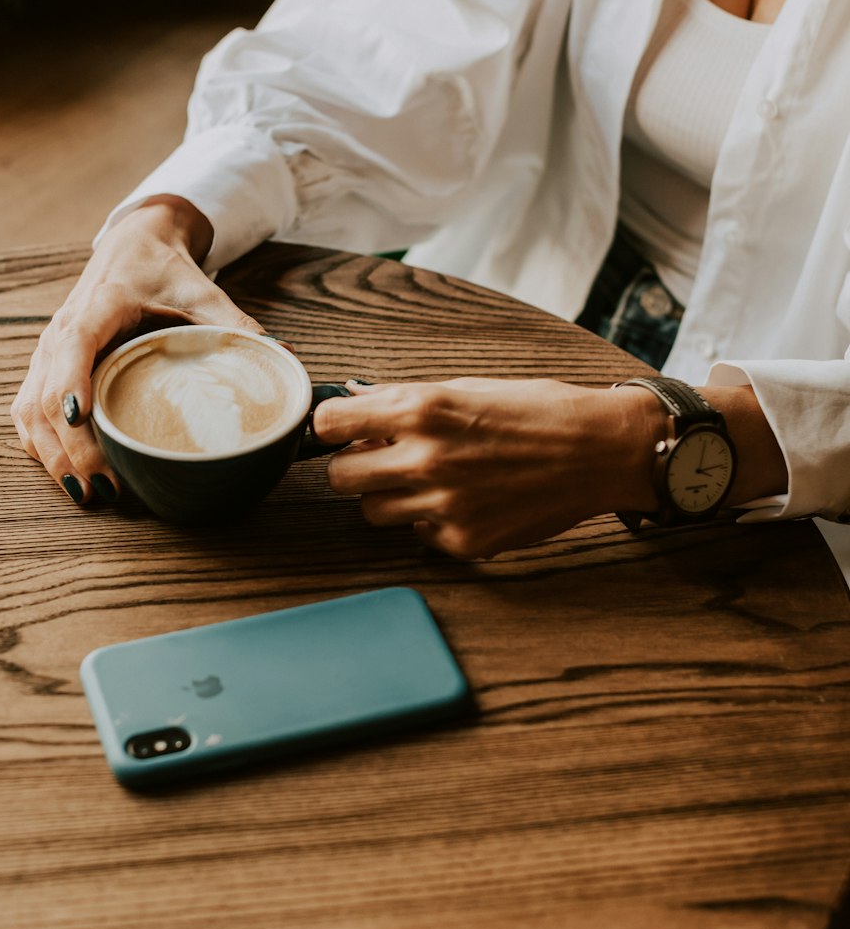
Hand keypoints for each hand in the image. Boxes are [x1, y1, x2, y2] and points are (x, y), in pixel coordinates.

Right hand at [11, 197, 266, 505]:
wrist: (133, 245)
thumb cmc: (165, 270)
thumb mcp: (203, 292)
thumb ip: (237, 324)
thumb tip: (282, 356)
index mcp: (99, 306)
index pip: (75, 344)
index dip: (71, 382)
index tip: (81, 420)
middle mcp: (62, 329)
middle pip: (48, 394)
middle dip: (70, 447)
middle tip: (104, 489)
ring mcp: (47, 350)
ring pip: (31, 409)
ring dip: (53, 455)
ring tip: (88, 494)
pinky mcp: (44, 367)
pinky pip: (29, 411)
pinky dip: (42, 446)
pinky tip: (68, 474)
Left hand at [315, 378, 662, 558]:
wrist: (599, 448)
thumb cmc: (537, 409)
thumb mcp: (465, 386)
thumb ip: (404, 399)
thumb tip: (355, 400)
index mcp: (421, 410)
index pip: (328, 423)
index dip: (330, 427)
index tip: (339, 430)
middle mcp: (425, 459)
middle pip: (340, 478)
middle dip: (354, 467)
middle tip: (381, 460)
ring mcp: (443, 506)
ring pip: (373, 512)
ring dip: (389, 497)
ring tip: (429, 479)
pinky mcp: (463, 541)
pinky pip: (419, 534)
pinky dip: (431, 520)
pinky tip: (466, 500)